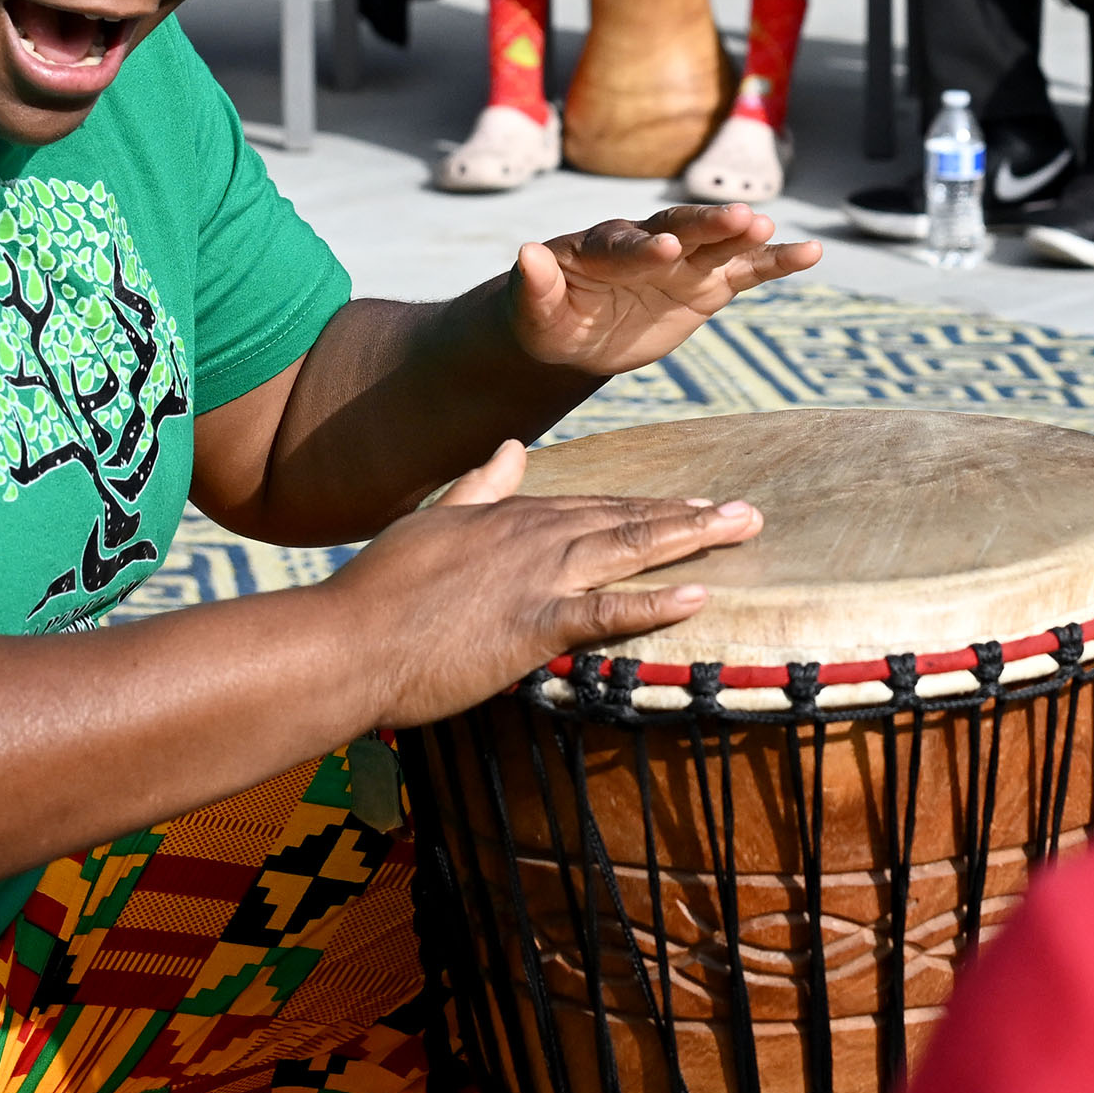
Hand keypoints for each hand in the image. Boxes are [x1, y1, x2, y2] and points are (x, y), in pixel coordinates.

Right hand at [328, 439, 763, 727]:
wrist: (345, 642)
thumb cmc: (377, 593)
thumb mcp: (430, 521)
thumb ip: (476, 487)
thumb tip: (510, 450)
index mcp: (510, 517)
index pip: (594, 506)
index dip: (647, 504)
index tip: (693, 501)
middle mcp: (532, 537)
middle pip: (626, 519)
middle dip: (690, 514)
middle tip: (748, 512)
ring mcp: (536, 577)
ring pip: (629, 548)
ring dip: (691, 537)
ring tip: (741, 528)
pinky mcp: (533, 624)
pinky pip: (606, 610)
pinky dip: (655, 601)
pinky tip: (699, 594)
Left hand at [509, 205, 820, 380]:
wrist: (575, 331)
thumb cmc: (546, 317)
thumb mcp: (533, 311)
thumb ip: (535, 285)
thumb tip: (526, 255)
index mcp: (601, 248)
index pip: (625, 245)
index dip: (644, 248)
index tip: (666, 249)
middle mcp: (648, 244)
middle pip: (682, 228)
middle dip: (708, 225)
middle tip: (739, 219)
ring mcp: (683, 261)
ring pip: (719, 243)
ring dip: (743, 235)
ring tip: (768, 228)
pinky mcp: (706, 285)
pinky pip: (745, 272)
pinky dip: (776, 263)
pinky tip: (811, 253)